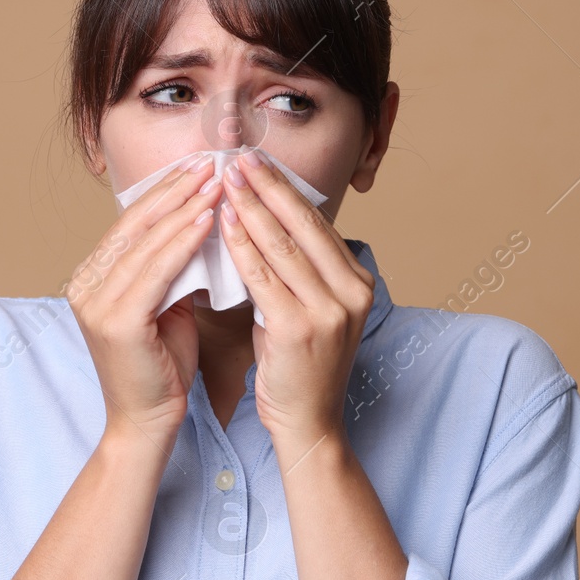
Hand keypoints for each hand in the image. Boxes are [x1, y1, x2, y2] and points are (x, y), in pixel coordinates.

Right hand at [66, 158, 224, 447]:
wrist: (147, 422)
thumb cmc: (163, 366)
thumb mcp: (168, 305)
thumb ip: (174, 268)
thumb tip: (203, 225)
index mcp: (94, 276)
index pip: (133, 221)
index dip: (167, 191)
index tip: (201, 165)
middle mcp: (86, 283)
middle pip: (136, 223)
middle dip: (177, 189)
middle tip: (212, 161)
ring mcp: (95, 302)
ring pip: (147, 242)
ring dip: (185, 208)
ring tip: (217, 182)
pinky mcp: (114, 321)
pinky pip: (155, 271)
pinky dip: (183, 242)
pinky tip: (208, 221)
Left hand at [218, 150, 375, 448]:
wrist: (307, 422)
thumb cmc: (299, 366)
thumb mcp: (310, 309)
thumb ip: (298, 270)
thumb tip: (264, 221)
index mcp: (358, 282)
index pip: (317, 224)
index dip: (285, 190)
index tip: (258, 163)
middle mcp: (352, 292)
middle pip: (304, 226)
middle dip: (268, 187)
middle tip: (239, 157)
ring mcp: (330, 311)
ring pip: (282, 247)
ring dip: (250, 208)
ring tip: (225, 180)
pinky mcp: (300, 329)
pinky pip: (263, 277)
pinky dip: (241, 247)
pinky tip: (221, 224)